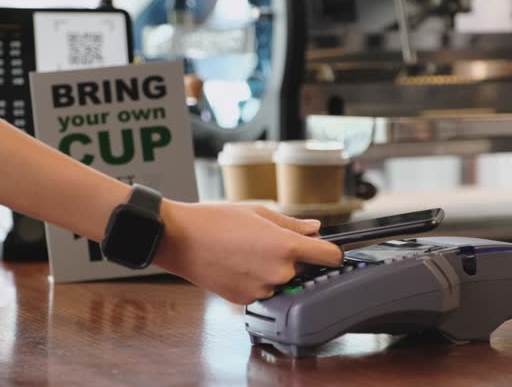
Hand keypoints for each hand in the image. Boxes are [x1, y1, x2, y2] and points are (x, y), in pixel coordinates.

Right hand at [154, 201, 342, 304]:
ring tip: (249, 250)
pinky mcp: (246, 299)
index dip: (332, 251)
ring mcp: (262, 289)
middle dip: (296, 256)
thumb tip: (316, 228)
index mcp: (286, 247)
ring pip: (283, 280)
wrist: (180, 239)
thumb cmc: (215, 220)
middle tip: (269, 240)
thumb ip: (292, 224)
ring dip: (275, 269)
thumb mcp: (258, 212)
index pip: (330, 256)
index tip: (328, 249)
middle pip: (305, 268)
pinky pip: (264, 290)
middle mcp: (279, 272)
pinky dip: (258, 279)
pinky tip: (239, 263)